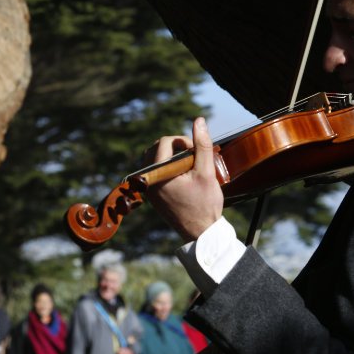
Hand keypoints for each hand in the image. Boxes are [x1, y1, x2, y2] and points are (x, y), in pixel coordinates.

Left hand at [145, 117, 223, 241]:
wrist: (200, 232)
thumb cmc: (204, 204)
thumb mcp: (206, 172)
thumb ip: (202, 145)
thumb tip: (199, 121)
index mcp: (157, 175)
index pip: (164, 142)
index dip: (183, 141)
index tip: (198, 151)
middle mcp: (147, 181)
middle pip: (155, 148)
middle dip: (175, 146)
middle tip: (194, 155)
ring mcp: (148, 188)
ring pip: (154, 159)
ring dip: (171, 155)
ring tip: (189, 163)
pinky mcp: (152, 194)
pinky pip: (155, 171)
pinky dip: (168, 166)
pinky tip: (184, 173)